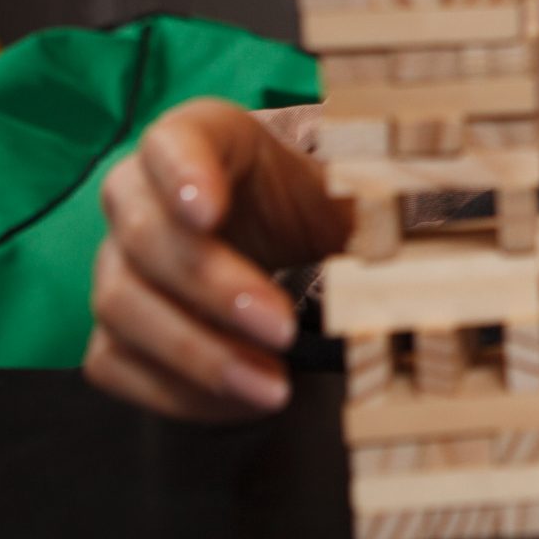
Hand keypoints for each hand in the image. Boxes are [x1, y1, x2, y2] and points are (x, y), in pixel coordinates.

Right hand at [83, 98, 349, 420]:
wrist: (278, 239)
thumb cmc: (309, 204)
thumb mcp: (349, 192)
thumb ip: (376, 206)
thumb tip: (426, 249)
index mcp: (201, 138)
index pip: (173, 140)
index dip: (184, 174)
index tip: (210, 211)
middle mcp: (139, 194)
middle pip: (148, 236)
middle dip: (215, 287)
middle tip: (281, 328)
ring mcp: (116, 261)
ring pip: (122, 304)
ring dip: (197, 353)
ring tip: (271, 385)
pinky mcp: (112, 324)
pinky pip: (115, 362)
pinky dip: (175, 391)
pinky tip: (241, 401)